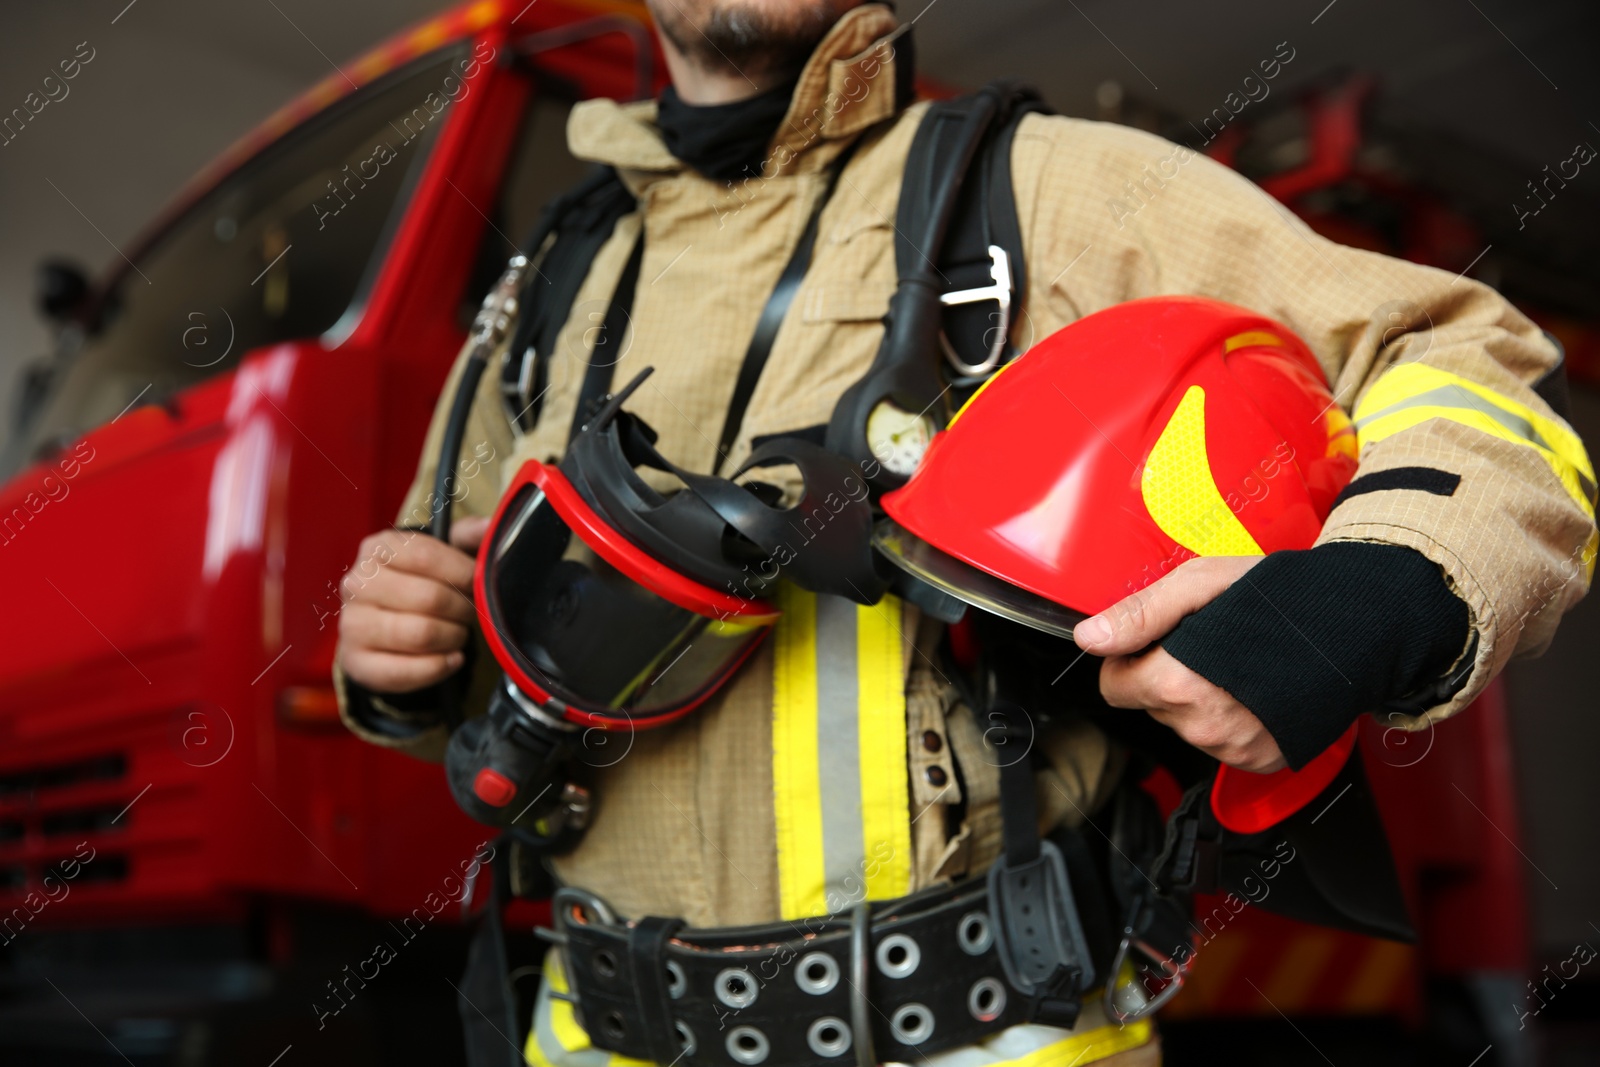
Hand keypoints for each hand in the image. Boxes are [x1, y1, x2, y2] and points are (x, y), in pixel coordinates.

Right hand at [336, 516, 489, 693]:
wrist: (385, 625)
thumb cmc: (420, 583)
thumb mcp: (442, 553)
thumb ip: (468, 536)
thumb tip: (490, 525)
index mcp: (377, 549)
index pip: (425, 555)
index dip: (462, 571)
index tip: (477, 581)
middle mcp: (357, 584)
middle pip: (428, 597)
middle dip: (462, 609)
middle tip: (469, 613)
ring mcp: (351, 625)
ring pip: (419, 634)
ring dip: (453, 638)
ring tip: (459, 634)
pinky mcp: (356, 662)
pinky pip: (405, 671)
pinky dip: (438, 667)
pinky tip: (451, 658)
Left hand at [1072, 557, 1287, 772]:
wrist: (1361, 626)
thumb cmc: (1284, 598)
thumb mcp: (1200, 583)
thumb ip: (1139, 615)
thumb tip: (1089, 639)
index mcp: (1178, 682)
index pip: (1114, 687)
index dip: (1132, 658)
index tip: (1160, 640)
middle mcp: (1204, 725)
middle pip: (1151, 704)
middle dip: (1168, 673)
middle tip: (1211, 644)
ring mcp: (1234, 748)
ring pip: (1186, 723)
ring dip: (1201, 696)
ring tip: (1241, 661)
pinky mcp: (1262, 761)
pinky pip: (1222, 742)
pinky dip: (1232, 717)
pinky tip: (1257, 686)